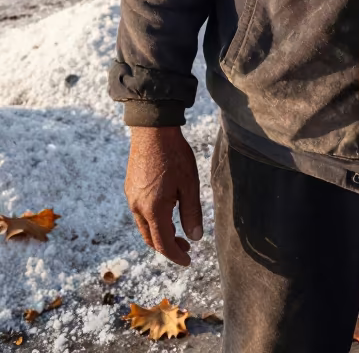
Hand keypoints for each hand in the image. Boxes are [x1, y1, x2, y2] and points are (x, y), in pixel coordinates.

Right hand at [125, 126, 202, 265]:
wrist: (153, 129)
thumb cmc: (175, 155)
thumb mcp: (189, 185)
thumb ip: (192, 213)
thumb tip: (195, 238)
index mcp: (153, 209)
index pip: (163, 244)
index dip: (176, 255)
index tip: (188, 261)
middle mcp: (137, 207)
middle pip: (151, 239)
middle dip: (168, 247)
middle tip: (186, 247)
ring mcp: (131, 197)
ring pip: (144, 227)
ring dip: (160, 234)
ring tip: (178, 231)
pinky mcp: (130, 188)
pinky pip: (140, 213)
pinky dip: (153, 220)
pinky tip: (166, 212)